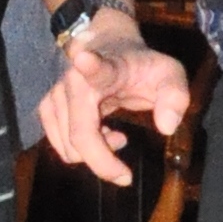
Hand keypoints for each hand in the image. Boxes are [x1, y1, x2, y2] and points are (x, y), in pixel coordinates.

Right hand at [36, 32, 193, 188]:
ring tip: (116, 136)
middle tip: (125, 175)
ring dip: (95, 155)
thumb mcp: (169, 75)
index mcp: (107, 68)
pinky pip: (61, 146)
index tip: (85, 59)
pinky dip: (80, 152)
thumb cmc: (140, 66)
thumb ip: (175, 98)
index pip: (97, 67)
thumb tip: (166, 127)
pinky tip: (99, 136)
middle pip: (80, 135)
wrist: (108, 46)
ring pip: (70, 148)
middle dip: (103, 162)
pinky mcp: (47, 108)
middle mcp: (74, 81)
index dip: (91, 66)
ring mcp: (56, 95)